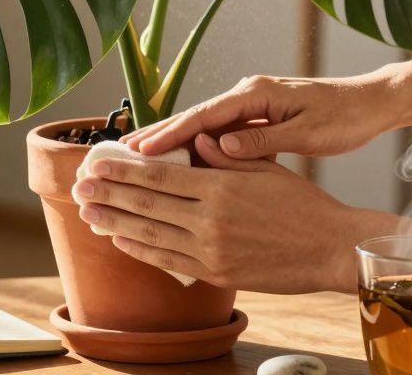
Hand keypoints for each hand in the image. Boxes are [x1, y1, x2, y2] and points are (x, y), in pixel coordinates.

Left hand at [73, 134, 392, 292]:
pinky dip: (140, 250)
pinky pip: (169, 261)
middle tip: (80, 185)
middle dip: (108, 193)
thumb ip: (227, 154)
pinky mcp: (217, 273)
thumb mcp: (266, 168)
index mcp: (221, 185)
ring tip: (87, 211)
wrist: (332, 248)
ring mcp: (211, 248)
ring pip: (151, 233)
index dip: (123, 169)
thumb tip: (197, 138)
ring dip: (114, 221)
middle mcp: (210, 218)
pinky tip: (119, 238)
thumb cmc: (303, 204)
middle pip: (147, 203)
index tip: (97, 162)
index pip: (159, 175)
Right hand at [124, 72, 403, 159]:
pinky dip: (195, 143)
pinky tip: (179, 160)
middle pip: (193, 116)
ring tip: (139, 158)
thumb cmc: (344, 118)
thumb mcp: (305, 133)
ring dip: (172, 140)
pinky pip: (217, 129)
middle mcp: (246, 91)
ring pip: (202, 123)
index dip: (170, 135)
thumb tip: (221, 146)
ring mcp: (249, 101)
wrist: (371, 102)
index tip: (141, 150)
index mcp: (255, 92)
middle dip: (158, 135)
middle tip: (122, 154)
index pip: (203, 116)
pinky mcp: (255, 112)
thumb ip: (261, 139)